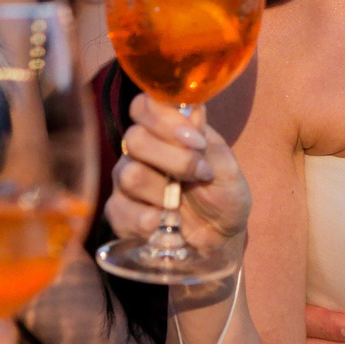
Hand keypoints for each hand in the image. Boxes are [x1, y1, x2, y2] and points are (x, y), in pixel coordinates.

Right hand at [108, 95, 251, 261]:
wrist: (220, 237)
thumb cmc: (223, 193)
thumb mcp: (226, 167)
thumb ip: (206, 142)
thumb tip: (191, 116)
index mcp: (165, 131)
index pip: (144, 106)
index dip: (165, 120)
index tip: (196, 141)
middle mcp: (140, 151)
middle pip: (134, 139)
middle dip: (174, 160)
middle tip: (200, 174)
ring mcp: (126, 180)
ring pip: (129, 175)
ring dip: (163, 194)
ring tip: (180, 205)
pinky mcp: (119, 212)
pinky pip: (118, 210)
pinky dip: (145, 220)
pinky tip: (163, 224)